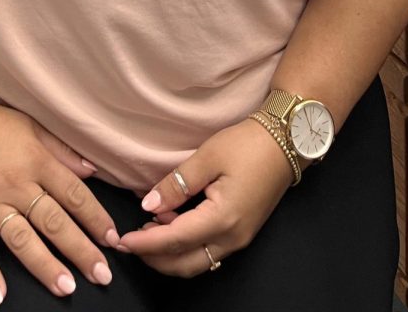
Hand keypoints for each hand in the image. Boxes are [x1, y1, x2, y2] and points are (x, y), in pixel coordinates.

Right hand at [0, 99, 118, 304]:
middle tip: (102, 275)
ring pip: (21, 239)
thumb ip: (62, 151)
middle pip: (53, 221)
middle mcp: (16, 184)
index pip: (73, 194)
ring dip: (44, 265)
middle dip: (80, 249)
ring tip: (66, 288)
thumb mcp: (32, 127)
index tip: (113, 239)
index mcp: (36, 161)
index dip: (95, 218)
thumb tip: (93, 171)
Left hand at [117, 119, 295, 276]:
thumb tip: (148, 206)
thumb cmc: (247, 145)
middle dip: (154, 258)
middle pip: (185, 264)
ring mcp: (239, 239)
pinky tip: (171, 223)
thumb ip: (177, 184)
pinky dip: (186, 246)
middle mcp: (232, 238)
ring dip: (170, 254)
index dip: (145, 244)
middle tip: (129, 242)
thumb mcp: (208, 157)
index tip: (122, 241)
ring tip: (147, 229)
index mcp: (223, 219)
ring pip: (197, 261)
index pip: (175, 241)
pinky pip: (208, 251)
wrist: (286, 142)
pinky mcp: (242, 232)